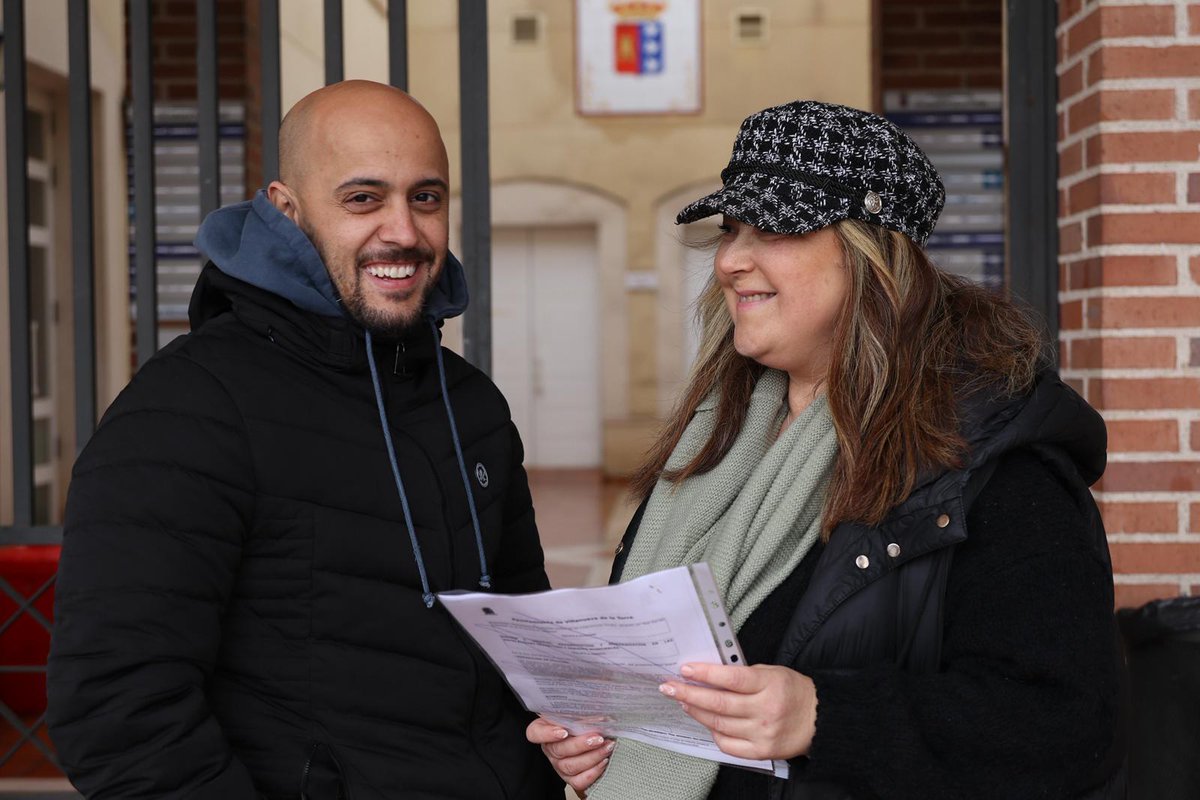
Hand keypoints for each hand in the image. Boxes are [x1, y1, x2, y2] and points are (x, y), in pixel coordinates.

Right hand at [526, 716, 613, 796]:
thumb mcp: (579, 710)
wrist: (596, 733)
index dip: (547, 734)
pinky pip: (578, 781)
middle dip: (581, 745)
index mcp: (545, 729)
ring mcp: (559, 765)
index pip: (535, 733)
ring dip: (592, 757)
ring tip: (607, 747)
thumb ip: (580, 709)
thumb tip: (594, 707)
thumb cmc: (585, 719)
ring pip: (570, 766)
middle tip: (597, 738)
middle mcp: (550, 749)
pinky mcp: (572, 778)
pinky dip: (593, 772)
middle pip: (558, 750)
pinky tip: (604, 761)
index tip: (564, 731)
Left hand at [659, 662, 817, 761]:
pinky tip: (705, 721)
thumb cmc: (793, 691)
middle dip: (689, 694)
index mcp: (769, 684)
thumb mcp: (772, 672)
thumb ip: (744, 675)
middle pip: (719, 703)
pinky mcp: (761, 751)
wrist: (820, 719)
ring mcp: (762, 733)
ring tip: (683, 702)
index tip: (686, 670)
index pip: (731, 678)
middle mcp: (765, 710)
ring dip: (696, 712)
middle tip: (669, 687)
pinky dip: (713, 732)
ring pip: (719, 723)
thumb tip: (710, 675)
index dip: (705, 674)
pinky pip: (727, 744)